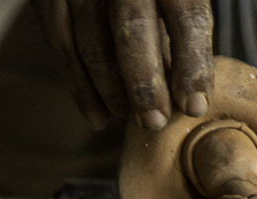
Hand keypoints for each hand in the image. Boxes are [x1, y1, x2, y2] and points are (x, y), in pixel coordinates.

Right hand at [31, 0, 213, 130]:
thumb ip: (179, 36)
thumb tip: (187, 96)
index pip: (187, 18)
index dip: (192, 65)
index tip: (194, 106)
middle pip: (132, 29)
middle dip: (144, 84)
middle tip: (154, 122)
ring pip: (91, 45)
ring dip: (111, 93)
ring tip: (128, 121)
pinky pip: (62, 47)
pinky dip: (80, 89)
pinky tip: (98, 117)